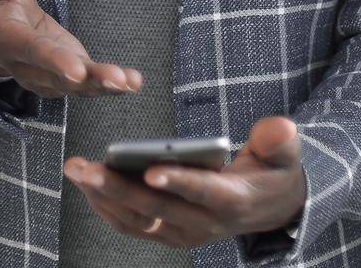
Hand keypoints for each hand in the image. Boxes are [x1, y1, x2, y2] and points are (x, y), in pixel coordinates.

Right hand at [0, 0, 141, 97]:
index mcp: (7, 40)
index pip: (32, 51)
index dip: (53, 60)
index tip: (76, 69)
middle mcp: (28, 67)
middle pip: (60, 77)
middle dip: (89, 79)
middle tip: (116, 79)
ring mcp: (49, 75)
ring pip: (78, 86)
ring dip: (105, 85)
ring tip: (131, 82)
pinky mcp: (68, 74)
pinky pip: (88, 83)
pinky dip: (112, 85)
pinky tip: (133, 82)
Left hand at [63, 116, 307, 248]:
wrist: (269, 208)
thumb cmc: (273, 171)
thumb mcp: (284, 153)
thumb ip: (278, 140)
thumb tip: (279, 126)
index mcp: (231, 201)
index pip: (201, 192)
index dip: (177, 181)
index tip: (150, 170)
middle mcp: (203, 225)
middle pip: (154, 209)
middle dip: (115, 187)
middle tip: (84, 166)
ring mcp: (181, 234)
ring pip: (136, 220)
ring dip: (101, 196)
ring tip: (75, 170)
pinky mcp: (166, 234)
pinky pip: (131, 225)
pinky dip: (106, 207)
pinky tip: (86, 184)